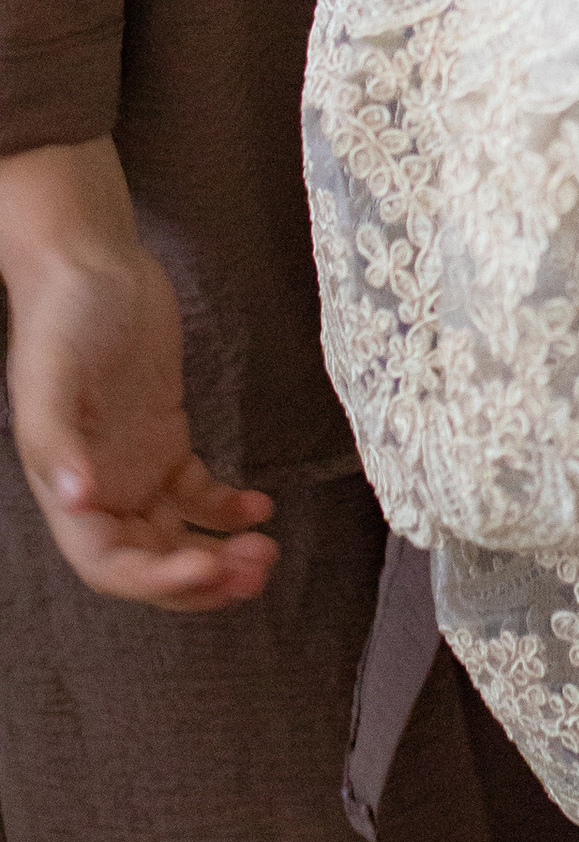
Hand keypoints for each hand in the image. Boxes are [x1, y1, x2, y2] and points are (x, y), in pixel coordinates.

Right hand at [0, 145, 275, 607]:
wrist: (92, 262)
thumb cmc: (64, 315)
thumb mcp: (50, 376)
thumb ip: (58, 441)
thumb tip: (77, 498)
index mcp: (67, 486)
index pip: (109, 563)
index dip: (157, 579)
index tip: (210, 566)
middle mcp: (100, 488)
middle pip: (149, 562)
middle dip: (200, 579)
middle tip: (256, 571)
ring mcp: (133, 465)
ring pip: (177, 536)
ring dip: (218, 553)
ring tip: (266, 553)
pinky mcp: (163, 437)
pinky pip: (196, 493)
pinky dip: (226, 508)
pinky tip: (261, 505)